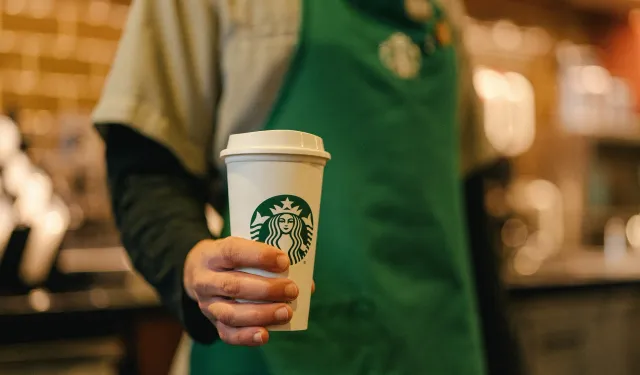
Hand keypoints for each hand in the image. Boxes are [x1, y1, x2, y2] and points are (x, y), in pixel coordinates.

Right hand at [184, 237, 298, 345]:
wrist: (196, 272)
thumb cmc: (230, 258)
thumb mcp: (240, 247)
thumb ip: (267, 260)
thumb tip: (307, 282)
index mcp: (212, 254)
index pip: (232, 252)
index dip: (259, 256)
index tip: (284, 260)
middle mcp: (205, 280)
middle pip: (233, 286)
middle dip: (266, 290)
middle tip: (292, 290)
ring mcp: (207, 304)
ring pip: (231, 313)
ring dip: (262, 314)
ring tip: (287, 312)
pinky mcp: (212, 322)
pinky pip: (227, 334)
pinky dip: (247, 336)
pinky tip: (265, 335)